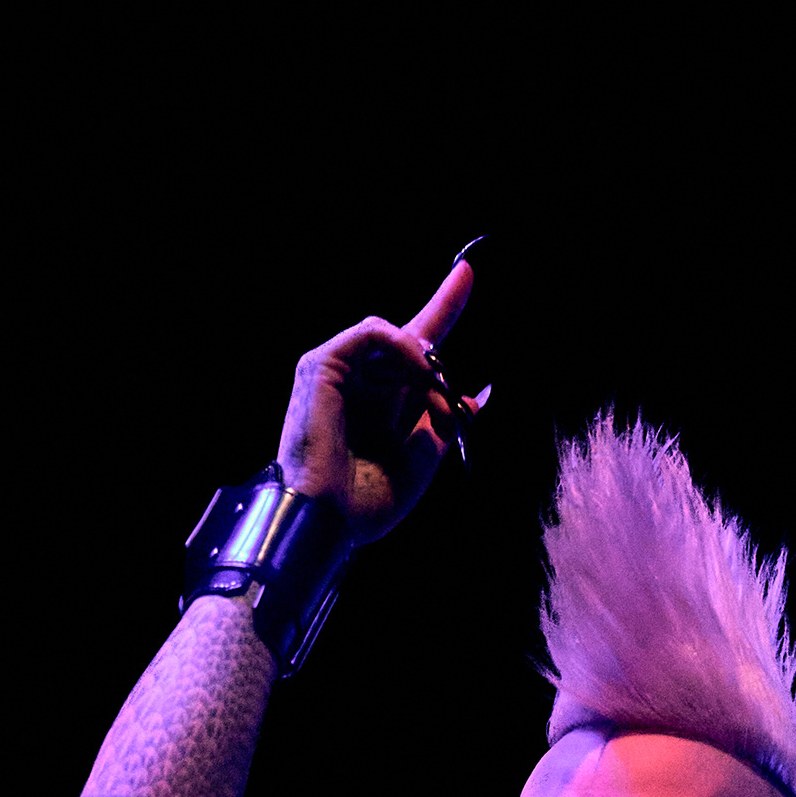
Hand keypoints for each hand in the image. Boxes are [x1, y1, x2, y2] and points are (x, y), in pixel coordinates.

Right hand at [275, 256, 482, 543]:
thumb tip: (473, 396)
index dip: (442, 311)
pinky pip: (373, 332)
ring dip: (425, 360)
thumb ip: (442, 426)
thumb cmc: (365, 503)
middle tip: (456, 342)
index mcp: (381, 406)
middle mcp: (360, 383)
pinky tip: (417, 369)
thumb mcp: (420, 463)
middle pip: (408, 336)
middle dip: (442, 323)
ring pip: (395, 335)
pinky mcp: (322, 363)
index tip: (466, 274)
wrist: (327, 521)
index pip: (415, 353)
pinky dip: (401, 345)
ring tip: (434, 390)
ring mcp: (339, 371)